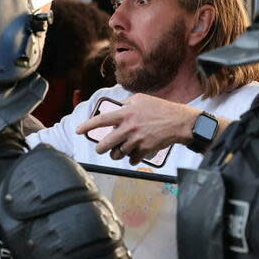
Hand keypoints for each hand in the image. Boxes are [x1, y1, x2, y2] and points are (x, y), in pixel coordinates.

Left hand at [75, 93, 198, 165]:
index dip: (87, 126)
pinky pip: (132, 159)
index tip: (78, 131)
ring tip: (120, 149)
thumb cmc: (161, 108)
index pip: (101, 121)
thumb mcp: (141, 99)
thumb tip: (116, 106)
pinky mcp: (145, 150)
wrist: (180, 122)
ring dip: (117, 153)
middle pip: (105, 144)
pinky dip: (131, 158)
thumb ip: (126, 103)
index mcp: (125, 114)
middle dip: (100, 149)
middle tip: (100, 149)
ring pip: (118, 153)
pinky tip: (135, 153)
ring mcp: (137, 140)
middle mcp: (129, 128)